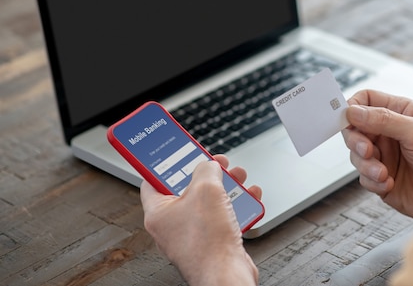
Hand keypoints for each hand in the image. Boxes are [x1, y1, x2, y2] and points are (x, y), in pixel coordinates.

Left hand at [140, 155, 260, 285]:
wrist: (226, 275)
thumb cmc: (209, 242)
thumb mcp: (207, 188)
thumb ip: (206, 169)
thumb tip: (210, 166)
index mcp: (158, 212)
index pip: (152, 179)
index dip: (165, 162)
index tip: (174, 150)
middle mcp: (172, 225)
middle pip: (187, 188)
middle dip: (207, 173)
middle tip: (217, 163)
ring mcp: (192, 235)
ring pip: (208, 202)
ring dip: (227, 187)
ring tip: (239, 178)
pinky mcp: (212, 243)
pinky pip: (222, 217)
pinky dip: (236, 206)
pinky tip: (249, 197)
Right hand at [342, 89, 412, 219]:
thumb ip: (383, 120)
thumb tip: (353, 111)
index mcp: (399, 112)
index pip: (366, 101)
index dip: (353, 108)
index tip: (347, 119)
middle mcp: (389, 132)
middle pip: (355, 129)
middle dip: (356, 141)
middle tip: (367, 150)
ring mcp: (384, 155)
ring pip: (356, 155)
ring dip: (366, 165)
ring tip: (383, 173)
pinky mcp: (381, 178)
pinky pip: (363, 177)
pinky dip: (373, 181)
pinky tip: (390, 183)